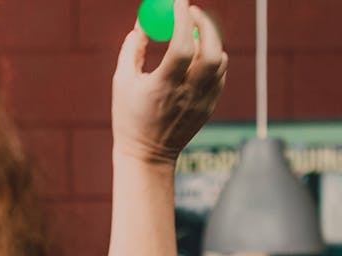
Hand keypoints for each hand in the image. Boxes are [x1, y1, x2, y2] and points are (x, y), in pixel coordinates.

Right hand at [112, 0, 227, 164]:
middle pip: (211, 53)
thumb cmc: (129, 116)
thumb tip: (141, 25)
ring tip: (191, 36)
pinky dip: (212, 59)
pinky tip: (197, 57)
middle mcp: (188, 95)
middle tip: (193, 11)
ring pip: (219, 63)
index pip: (182, 47)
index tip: (179, 2)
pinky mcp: (210, 108)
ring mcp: (203, 103)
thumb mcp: (122, 82)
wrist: (148, 155)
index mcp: (163, 87)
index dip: (183, 20)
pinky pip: (220, 76)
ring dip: (208, 42)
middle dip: (205, 25)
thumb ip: (131, 50)